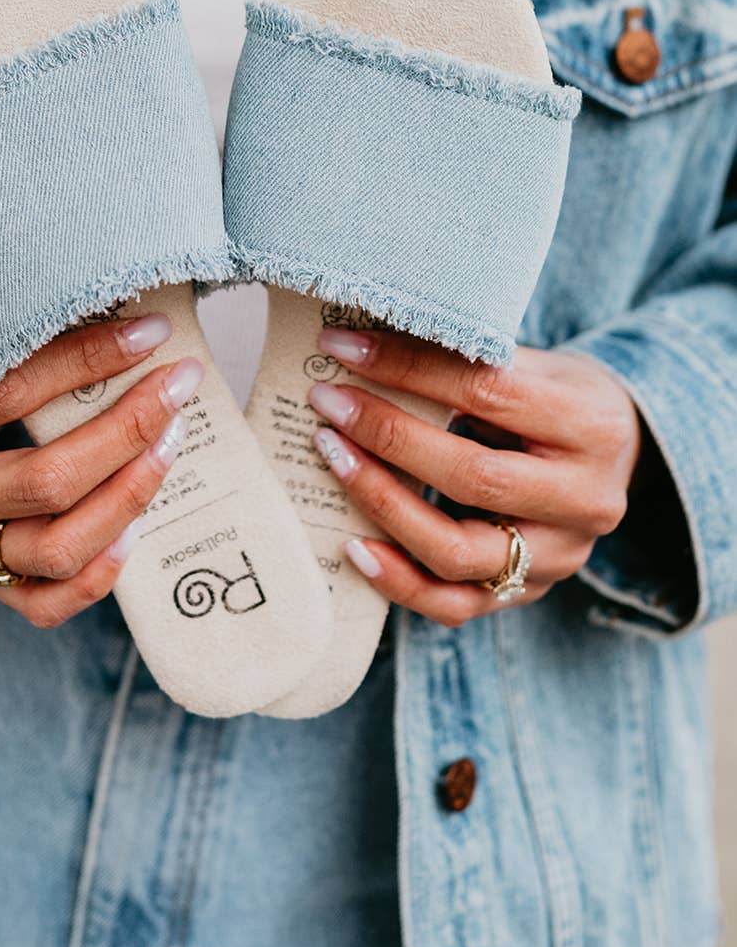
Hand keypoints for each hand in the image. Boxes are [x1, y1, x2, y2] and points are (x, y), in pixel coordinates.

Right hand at [0, 315, 198, 626]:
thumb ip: (0, 334)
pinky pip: (45, 604)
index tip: (147, 334)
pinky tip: (136, 527)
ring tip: (169, 443)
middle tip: (176, 386)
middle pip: (43, 482)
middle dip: (125, 432)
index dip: (84, 361)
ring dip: (128, 496)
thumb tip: (109, 305)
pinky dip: (99, 572)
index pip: (5, 396)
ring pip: (55, 550)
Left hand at [308, 326, 642, 626]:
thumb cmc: (560, 395)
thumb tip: (368, 340)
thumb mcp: (534, 363)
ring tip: (333, 461)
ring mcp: (559, 556)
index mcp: (589, 425)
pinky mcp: (530, 593)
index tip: (342, 348)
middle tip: (328, 406)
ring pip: (458, 553)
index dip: (407, 368)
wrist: (617, 452)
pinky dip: (399, 581)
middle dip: (387, 438)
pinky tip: (354, 547)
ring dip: (381, 507)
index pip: (485, 392)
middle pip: (471, 477)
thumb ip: (468, 358)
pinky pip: (456, 605)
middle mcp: (584, 499)